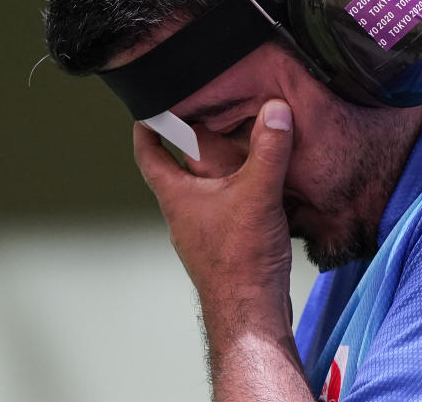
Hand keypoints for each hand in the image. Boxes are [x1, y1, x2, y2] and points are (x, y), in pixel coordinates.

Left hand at [133, 99, 295, 323]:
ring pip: (202, 189)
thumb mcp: (257, 194)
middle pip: (176, 168)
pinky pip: (223, 208)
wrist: (251, 313)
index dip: (146, 128)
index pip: (148, 154)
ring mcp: (201, 231)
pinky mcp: (222, 245)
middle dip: (189, 142)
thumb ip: (268, 151)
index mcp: (176, 197)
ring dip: (216, 168)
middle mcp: (183, 213)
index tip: (150, 108)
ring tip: (238, 146)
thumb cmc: (240, 263)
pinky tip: (260, 187)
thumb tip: (275, 112)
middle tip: (205, 117)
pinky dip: (236, 191)